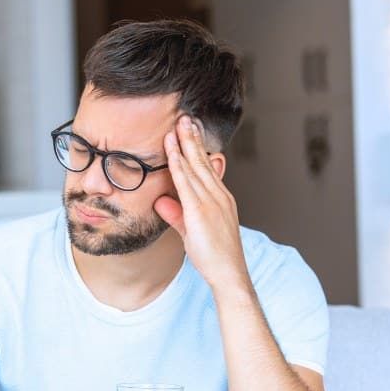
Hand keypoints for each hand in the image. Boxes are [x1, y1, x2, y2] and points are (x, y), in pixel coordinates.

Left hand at [154, 115, 248, 289]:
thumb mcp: (191, 231)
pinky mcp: (201, 211)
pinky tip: (172, 151)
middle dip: (192, 137)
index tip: (189, 131)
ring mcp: (211, 202)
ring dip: (185, 144)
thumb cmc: (214, 256)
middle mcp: (218, 196)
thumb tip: (161, 201)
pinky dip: (179, 164)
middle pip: (203, 161)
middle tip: (184, 116)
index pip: (206, 167)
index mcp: (220, 198)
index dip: (197, 148)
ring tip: (178, 124)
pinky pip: (187, 182)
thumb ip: (176, 214)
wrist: (228, 274)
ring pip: (195, 166)